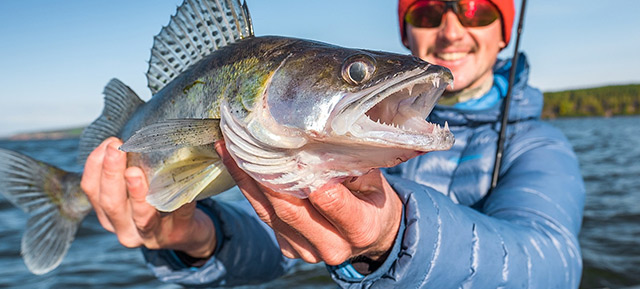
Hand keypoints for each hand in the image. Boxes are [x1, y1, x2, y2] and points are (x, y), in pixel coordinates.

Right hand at [80, 137, 215, 258]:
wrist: (188, 232)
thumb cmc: (157, 205)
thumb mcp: (137, 191)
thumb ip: (128, 169)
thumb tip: (130, 135)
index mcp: (110, 215)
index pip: (91, 190)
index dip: (95, 166)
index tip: (109, 143)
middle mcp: (126, 229)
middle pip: (111, 203)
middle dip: (111, 174)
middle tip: (117, 149)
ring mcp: (152, 234)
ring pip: (141, 215)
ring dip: (136, 193)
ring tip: (134, 172)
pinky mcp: (179, 233)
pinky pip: (178, 214)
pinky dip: (179, 200)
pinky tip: (181, 186)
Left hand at [215, 140, 402, 267]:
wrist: (373, 233)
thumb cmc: (373, 197)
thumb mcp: (374, 179)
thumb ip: (350, 163)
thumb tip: (321, 135)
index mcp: (361, 229)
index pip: (332, 202)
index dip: (310, 179)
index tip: (290, 151)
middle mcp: (332, 246)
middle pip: (291, 210)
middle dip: (265, 176)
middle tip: (245, 141)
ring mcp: (307, 251)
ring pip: (270, 214)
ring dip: (246, 180)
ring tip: (228, 147)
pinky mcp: (289, 248)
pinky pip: (265, 217)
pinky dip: (249, 190)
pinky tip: (236, 164)